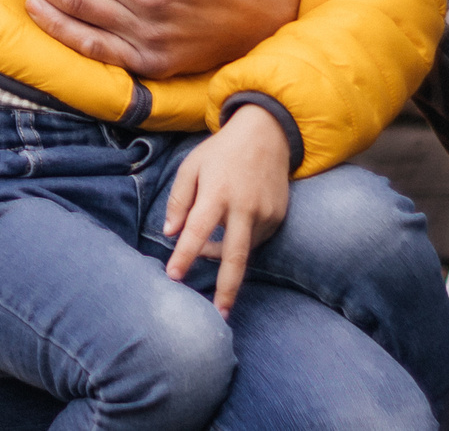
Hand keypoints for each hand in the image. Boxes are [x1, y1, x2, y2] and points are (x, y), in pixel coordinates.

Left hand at [163, 106, 290, 314]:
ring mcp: (266, 213)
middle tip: (219, 315)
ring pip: (244, 250)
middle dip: (226, 288)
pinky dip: (241, 241)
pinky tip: (233, 226)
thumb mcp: (191, 166)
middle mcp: (245, 206)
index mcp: (217, 192)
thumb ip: (179, 200)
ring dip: (224, 256)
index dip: (184, 254)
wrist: (267, 133)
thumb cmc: (222, 151)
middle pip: (235, 256)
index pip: (198, 230)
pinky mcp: (279, 217)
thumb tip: (169, 234)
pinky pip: (256, 240)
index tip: (173, 276)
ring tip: (209, 247)